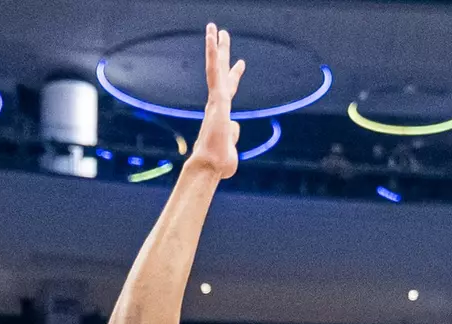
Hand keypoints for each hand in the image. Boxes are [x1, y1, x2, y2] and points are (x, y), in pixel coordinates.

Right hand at [189, 23, 244, 179]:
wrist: (210, 167)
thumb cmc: (220, 164)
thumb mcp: (231, 147)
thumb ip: (232, 134)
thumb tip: (234, 125)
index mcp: (222, 113)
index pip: (229, 89)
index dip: (235, 75)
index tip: (241, 63)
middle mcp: (217, 103)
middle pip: (221, 72)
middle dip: (223, 53)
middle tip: (224, 33)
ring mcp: (216, 101)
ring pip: (214, 68)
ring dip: (214, 47)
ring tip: (213, 27)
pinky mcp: (217, 100)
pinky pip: (214, 74)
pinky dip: (212, 57)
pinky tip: (212, 40)